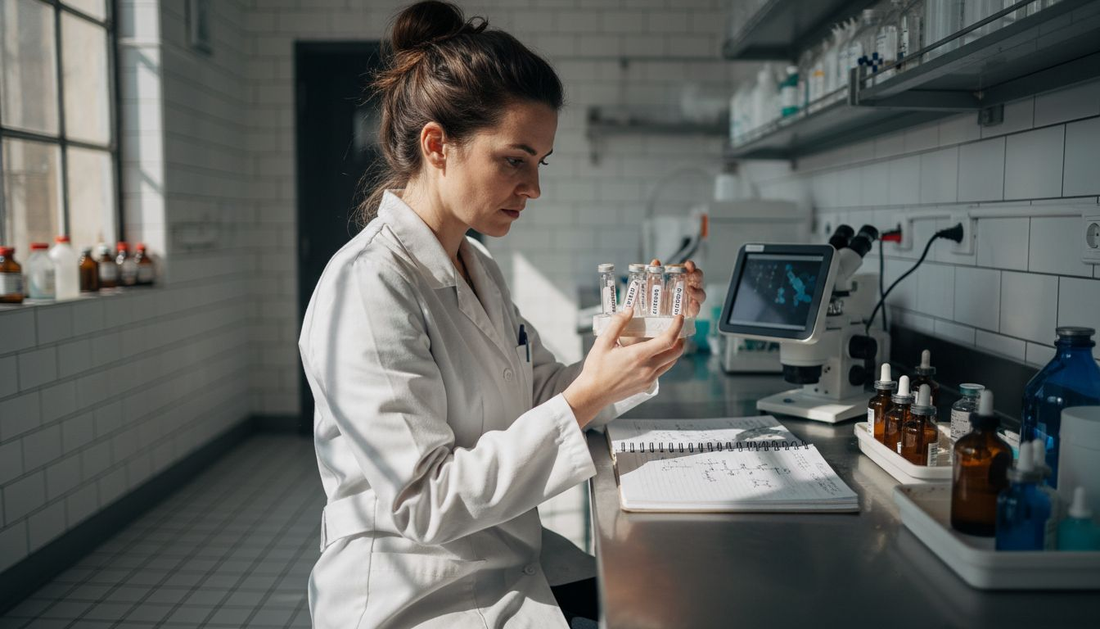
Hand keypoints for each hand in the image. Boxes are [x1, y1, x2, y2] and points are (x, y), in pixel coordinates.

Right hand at [564, 308, 683, 427]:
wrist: (593, 394)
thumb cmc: (596, 368)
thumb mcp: (603, 342)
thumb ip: (617, 324)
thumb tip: (629, 310)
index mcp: (639, 355)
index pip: (668, 340)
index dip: (677, 327)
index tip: (679, 317)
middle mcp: (648, 368)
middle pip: (676, 352)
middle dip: (680, 339)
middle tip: (676, 329)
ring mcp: (648, 379)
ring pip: (670, 363)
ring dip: (672, 351)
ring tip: (666, 341)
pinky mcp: (646, 386)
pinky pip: (661, 371)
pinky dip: (663, 361)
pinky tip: (653, 355)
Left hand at [640, 258, 705, 319]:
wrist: (657, 310)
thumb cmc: (659, 293)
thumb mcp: (655, 282)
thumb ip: (655, 271)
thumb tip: (656, 262)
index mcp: (684, 277)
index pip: (691, 269)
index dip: (691, 266)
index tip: (689, 265)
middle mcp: (691, 286)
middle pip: (699, 279)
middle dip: (697, 275)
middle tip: (692, 275)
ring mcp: (692, 299)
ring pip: (701, 294)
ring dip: (697, 291)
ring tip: (690, 290)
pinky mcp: (690, 311)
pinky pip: (696, 309)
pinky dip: (696, 307)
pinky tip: (692, 304)